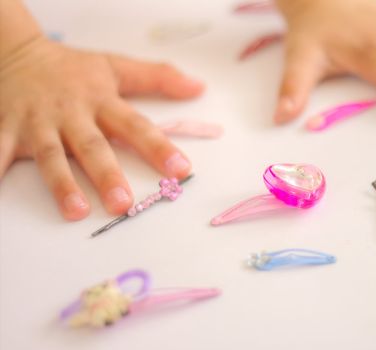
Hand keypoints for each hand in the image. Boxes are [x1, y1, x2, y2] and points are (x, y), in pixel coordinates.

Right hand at [0, 38, 203, 219]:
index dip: (159, 148)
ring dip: (62, 184)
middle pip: (93, 146)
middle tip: (123, 203)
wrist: (15, 52)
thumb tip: (199, 87)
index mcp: (102, 101)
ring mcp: (38, 124)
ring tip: (75, 211)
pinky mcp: (6, 130)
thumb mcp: (116, 67)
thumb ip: (158, 77)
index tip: (182, 170)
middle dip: (107, 174)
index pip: (137, 126)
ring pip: (51, 157)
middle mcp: (72, 114)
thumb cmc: (72, 69)